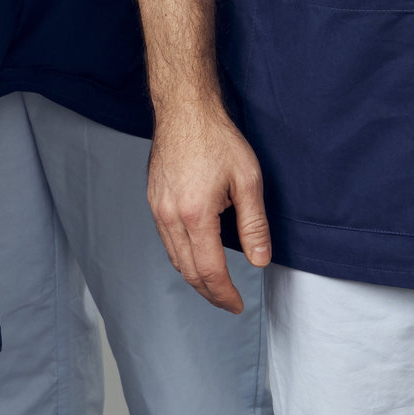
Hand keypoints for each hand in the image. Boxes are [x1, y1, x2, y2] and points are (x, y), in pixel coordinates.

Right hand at [147, 98, 268, 311]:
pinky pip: (166, 240)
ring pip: (174, 258)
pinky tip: (196, 256)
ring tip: (214, 285)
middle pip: (187, 270)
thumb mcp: (248, 180)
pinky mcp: (153, 200)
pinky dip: (182, 257)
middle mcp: (170, 216)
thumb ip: (254, 225)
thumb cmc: (216, 138)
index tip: (237, 305)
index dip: (224, 294)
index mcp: (195, 214)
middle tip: (227, 302)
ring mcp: (157, 208)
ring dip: (194, 277)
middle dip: (209, 292)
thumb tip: (260, 260)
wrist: (184, 110)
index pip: (209, 270)